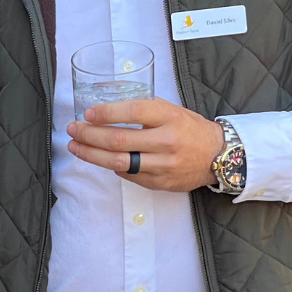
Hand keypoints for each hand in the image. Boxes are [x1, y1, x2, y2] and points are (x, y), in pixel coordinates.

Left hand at [66, 98, 225, 192]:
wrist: (218, 155)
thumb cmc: (190, 129)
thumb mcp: (172, 110)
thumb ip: (144, 109)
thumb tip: (106, 109)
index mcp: (170, 117)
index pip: (134, 112)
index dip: (107, 113)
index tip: (88, 114)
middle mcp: (167, 141)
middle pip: (120, 140)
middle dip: (90, 135)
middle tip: (73, 129)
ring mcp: (164, 165)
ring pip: (119, 162)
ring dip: (92, 154)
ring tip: (76, 146)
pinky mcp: (160, 182)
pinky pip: (128, 175)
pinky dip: (111, 166)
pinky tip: (100, 158)